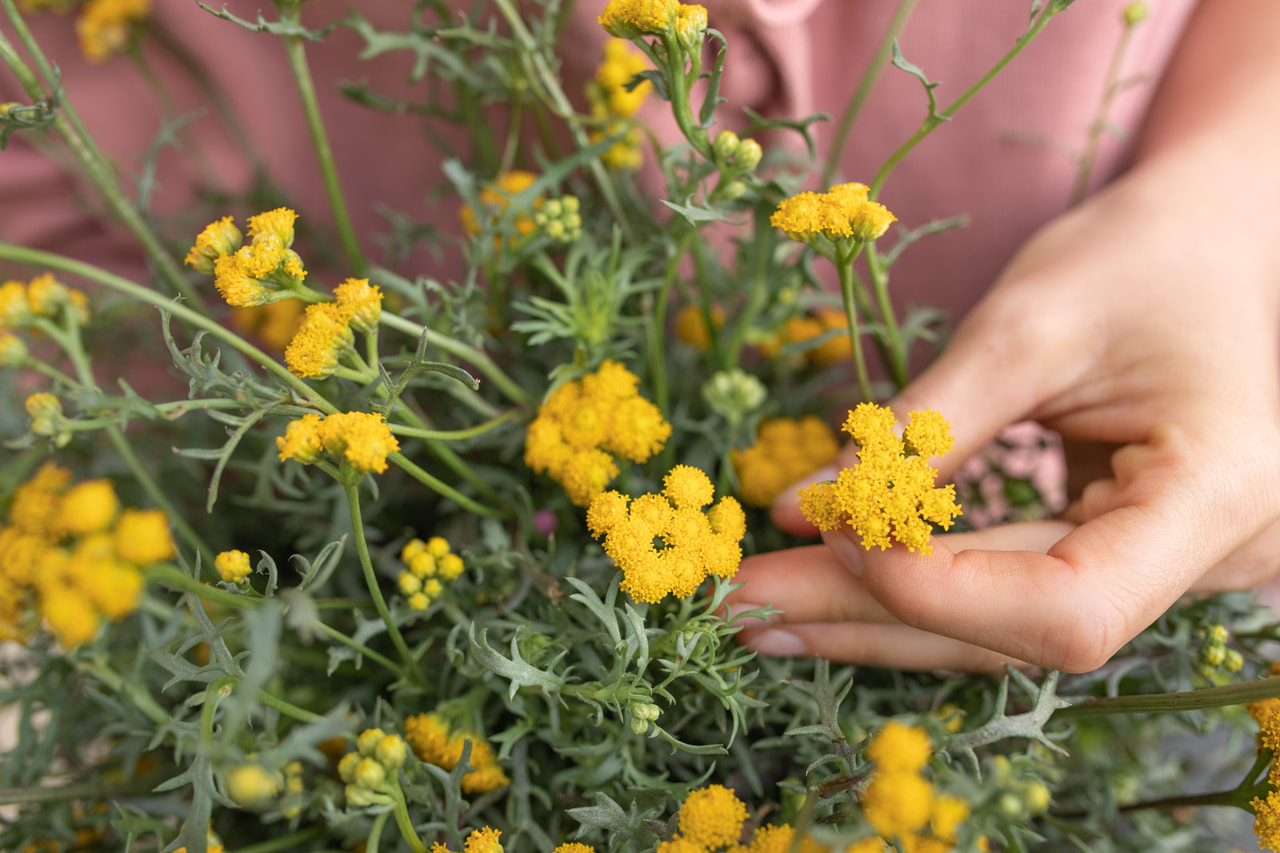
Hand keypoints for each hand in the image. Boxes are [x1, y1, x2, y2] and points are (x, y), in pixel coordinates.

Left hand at [725, 152, 1279, 672]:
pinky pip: (1007, 598)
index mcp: (1219, 494)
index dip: (932, 589)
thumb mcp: (1024, 327)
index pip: (1066, 607)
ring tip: (762, 608)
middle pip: (1016, 632)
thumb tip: (800, 513)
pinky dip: (914, 590)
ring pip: (1002, 632)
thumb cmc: (1135, 258)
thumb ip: (921, 431)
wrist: (1206, 244)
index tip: (822, 534)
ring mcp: (1174, 574)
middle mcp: (1214, 559)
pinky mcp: (1124, 562)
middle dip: (867, 612)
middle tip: (743, 603)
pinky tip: (829, 586)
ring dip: (873, 616)